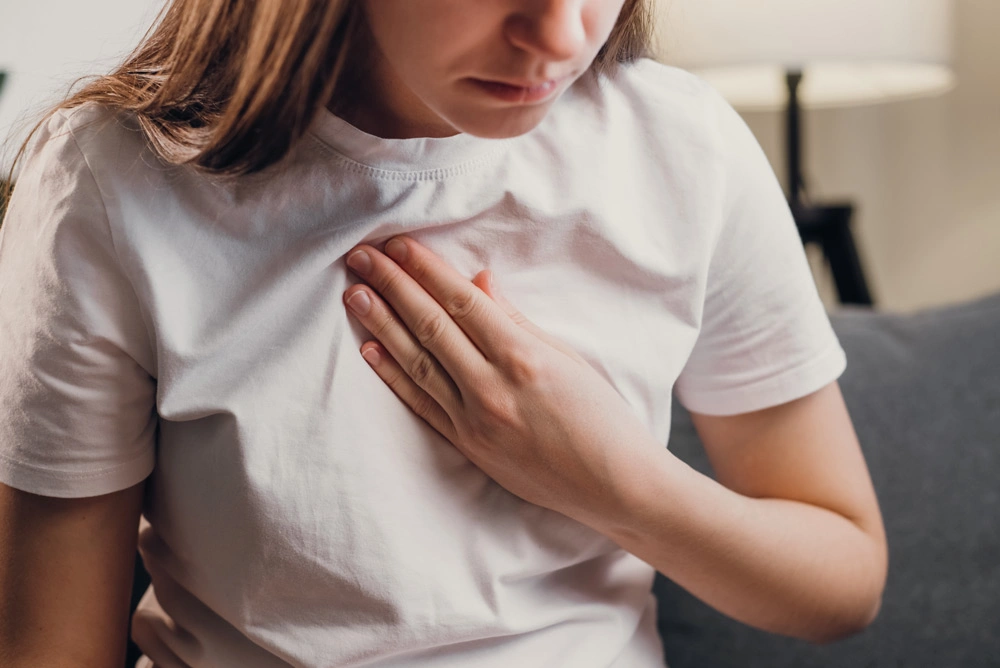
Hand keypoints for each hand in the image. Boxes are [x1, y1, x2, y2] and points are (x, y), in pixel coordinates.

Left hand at [342, 236, 661, 528]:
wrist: (613, 487)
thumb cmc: (602, 418)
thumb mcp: (567, 359)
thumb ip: (517, 321)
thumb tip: (479, 282)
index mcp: (523, 358)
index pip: (461, 302)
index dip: (426, 270)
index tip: (398, 244)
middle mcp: (492, 388)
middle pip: (431, 326)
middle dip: (393, 286)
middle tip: (360, 256)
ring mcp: (475, 420)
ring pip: (418, 362)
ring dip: (382, 325)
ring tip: (354, 294)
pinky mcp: (468, 446)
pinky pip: (422, 404)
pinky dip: (394, 376)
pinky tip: (370, 350)